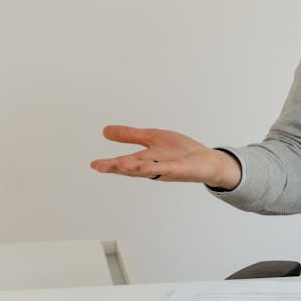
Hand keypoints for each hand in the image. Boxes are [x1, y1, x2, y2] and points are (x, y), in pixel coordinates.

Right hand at [90, 125, 241, 189]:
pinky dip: (159, 168)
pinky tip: (149, 167)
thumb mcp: (153, 138)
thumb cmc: (181, 151)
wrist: (206, 161)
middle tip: (99, 166)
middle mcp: (154, 166)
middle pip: (133, 167)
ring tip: (119, 165)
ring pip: (148, 169)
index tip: (94, 164)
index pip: (125, 161)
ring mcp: (167, 168)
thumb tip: (105, 131)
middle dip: (117, 167)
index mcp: (145, 159)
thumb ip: (130, 136)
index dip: (110, 163)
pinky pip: (168, 168)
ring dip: (134, 168)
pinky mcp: (181, 169)